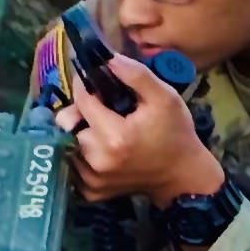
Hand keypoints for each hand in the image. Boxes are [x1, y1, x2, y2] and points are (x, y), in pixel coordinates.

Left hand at [55, 55, 221, 203]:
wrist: (182, 176)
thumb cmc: (176, 133)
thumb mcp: (165, 97)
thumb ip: (135, 75)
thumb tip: (106, 59)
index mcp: (115, 137)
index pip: (82, 101)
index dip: (85, 85)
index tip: (91, 79)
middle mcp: (97, 160)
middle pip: (69, 124)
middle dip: (80, 111)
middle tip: (100, 107)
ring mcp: (92, 180)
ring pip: (67, 143)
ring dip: (79, 131)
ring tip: (102, 127)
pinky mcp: (90, 192)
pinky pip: (71, 164)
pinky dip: (80, 152)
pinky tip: (100, 147)